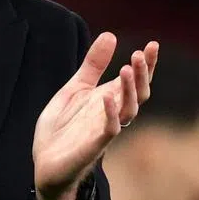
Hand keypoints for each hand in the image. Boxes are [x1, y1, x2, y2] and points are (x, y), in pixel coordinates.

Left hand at [33, 34, 157, 199]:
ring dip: (129, 90)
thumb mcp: (75, 89)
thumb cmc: (62, 129)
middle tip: (140, 54)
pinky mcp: (92, 146)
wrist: (45, 165)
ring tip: (126, 68)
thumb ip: (92, 65)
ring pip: (129, 111)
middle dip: (142, 75)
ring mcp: (103, 130)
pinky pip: (108, 131)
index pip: (135, 81)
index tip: (153, 44)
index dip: (146, 64)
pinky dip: (110, 114)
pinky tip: (105, 97)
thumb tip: (110, 34)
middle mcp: (112, 114)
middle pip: (138, 94)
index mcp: (109, 100)